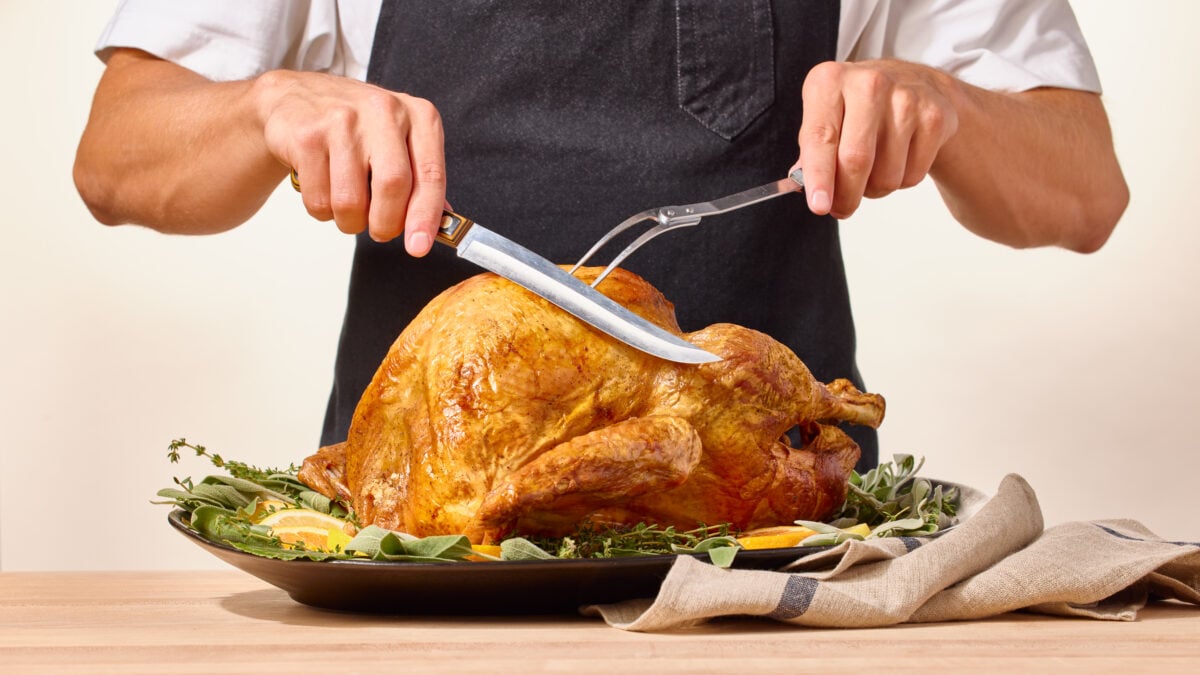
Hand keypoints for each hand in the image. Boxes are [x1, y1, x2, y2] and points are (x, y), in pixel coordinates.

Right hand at [253, 70, 444, 254]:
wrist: (294, 98)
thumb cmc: (356, 127)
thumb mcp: (398, 141)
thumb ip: (421, 179)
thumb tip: (443, 224)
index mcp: (418, 115)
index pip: (431, 174)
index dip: (426, 216)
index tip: (419, 246)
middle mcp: (384, 111)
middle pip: (393, 187)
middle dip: (386, 224)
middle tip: (379, 230)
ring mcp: (343, 120)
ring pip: (351, 201)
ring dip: (350, 222)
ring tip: (347, 207)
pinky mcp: (308, 136)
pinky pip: (319, 200)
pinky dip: (322, 211)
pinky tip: (324, 189)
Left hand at [794, 59, 958, 218]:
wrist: (913, 84)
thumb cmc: (857, 107)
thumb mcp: (825, 117)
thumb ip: (811, 152)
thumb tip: (806, 187)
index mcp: (830, 81)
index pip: (821, 136)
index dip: (819, 176)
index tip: (819, 206)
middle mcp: (868, 84)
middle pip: (856, 160)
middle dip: (846, 196)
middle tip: (841, 208)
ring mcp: (906, 99)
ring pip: (886, 176)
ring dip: (874, 189)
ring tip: (872, 170)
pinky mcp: (935, 117)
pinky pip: (912, 176)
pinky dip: (900, 182)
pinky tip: (898, 159)